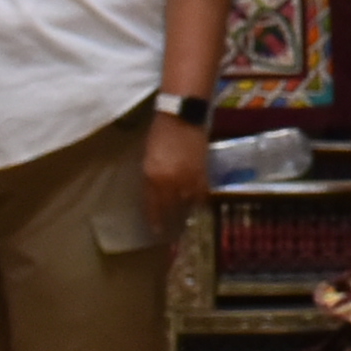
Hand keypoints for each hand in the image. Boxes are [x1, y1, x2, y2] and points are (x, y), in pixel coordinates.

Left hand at [138, 113, 213, 234]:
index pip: (153, 205)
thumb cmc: (159, 135)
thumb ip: (150, 179)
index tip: (155, 231)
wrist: (182, 118)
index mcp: (154, 177)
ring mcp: (189, 178)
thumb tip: (154, 197)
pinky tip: (195, 206)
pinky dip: (197, 202)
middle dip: (169, 221)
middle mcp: (171, 182)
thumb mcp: (148, 159)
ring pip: (187, 204)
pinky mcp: (203, 174)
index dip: (155, 219)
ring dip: (184, 214)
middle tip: (169, 232)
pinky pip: (201, 195)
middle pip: (171, 208)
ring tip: (183, 222)